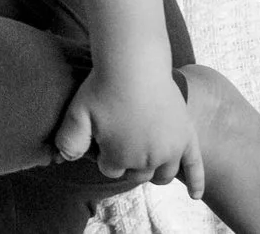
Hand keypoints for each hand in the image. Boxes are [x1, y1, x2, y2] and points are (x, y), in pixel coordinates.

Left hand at [51, 65, 203, 194]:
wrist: (134, 63)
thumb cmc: (103, 87)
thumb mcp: (76, 113)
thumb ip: (68, 141)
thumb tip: (62, 159)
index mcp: (120, 158)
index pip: (111, 169)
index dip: (104, 154)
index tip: (102, 135)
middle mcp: (147, 160)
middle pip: (137, 173)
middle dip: (128, 162)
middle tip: (121, 137)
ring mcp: (171, 150)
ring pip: (162, 174)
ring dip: (153, 170)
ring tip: (145, 157)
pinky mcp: (187, 136)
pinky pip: (195, 167)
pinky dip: (196, 183)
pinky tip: (195, 196)